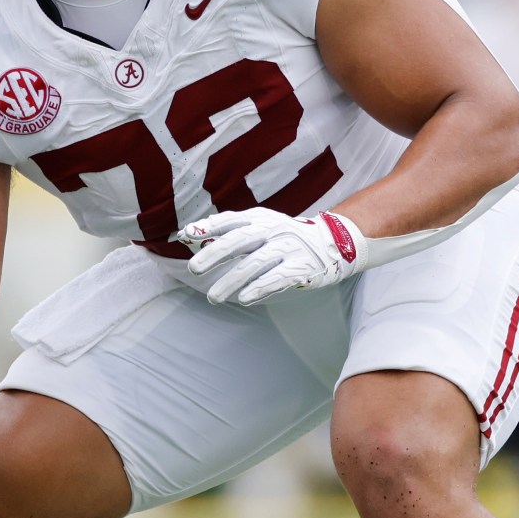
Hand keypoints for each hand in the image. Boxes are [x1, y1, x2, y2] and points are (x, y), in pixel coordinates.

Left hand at [180, 208, 358, 304]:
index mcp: (260, 218)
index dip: (208, 227)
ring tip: (213, 297)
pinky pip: (277, 278)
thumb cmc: (284, 236)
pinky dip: (260, 288)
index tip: (186, 236)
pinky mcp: (300, 267)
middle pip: (239, 241)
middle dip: (214, 254)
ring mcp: (287, 248)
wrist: (332, 241)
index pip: (230, 220)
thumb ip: (228, 230)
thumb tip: (191, 234)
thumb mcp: (259, 226)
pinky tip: (245, 298)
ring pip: (254, 264)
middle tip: (193, 270)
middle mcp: (273, 230)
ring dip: (231, 281)